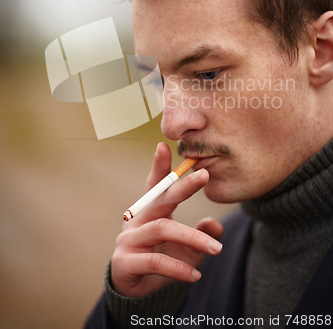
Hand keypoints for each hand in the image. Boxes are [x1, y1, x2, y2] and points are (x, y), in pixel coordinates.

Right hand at [111, 142, 222, 297]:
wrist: (134, 293)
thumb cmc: (160, 260)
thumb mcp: (184, 248)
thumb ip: (199, 235)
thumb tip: (217, 225)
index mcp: (150, 212)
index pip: (155, 186)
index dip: (159, 166)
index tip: (164, 145)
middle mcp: (137, 221)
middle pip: (160, 199)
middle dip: (182, 186)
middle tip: (204, 175)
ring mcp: (128, 240)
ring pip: (162, 229)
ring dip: (192, 237)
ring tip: (217, 249)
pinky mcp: (126, 262)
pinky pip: (155, 261)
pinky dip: (178, 267)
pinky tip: (196, 274)